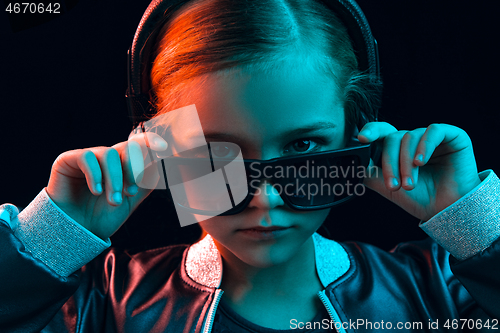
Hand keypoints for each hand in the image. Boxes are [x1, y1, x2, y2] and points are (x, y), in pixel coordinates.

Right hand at [46, 133, 167, 239]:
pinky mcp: (68, 160)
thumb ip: (146, 184)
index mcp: (123, 164)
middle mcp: (107, 158)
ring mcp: (89, 157)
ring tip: (114, 200)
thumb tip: (162, 166)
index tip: (164, 147)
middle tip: (131, 192)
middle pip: (127, 147)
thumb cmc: (103, 216)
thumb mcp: (130, 201)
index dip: (150, 142)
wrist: (77, 232)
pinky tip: (96, 191)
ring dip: (115, 179)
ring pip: (109, 154)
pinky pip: (87, 158)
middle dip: (133, 169)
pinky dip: (95, 174)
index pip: (138, 146)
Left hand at [358, 122, 481, 220]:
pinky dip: (424, 146)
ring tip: (410, 184)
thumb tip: (351, 164)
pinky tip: (421, 162)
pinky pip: (433, 131)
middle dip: (390, 163)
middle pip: (392, 138)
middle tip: (394, 185)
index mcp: (398, 148)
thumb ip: (369, 172)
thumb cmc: (419, 198)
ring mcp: (431, 137)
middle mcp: (413, 140)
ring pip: (409, 138)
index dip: (371, 130)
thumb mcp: (387, 186)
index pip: (381, 131)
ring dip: (406, 163)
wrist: (445, 210)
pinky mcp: (452, 135)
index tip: (361, 138)